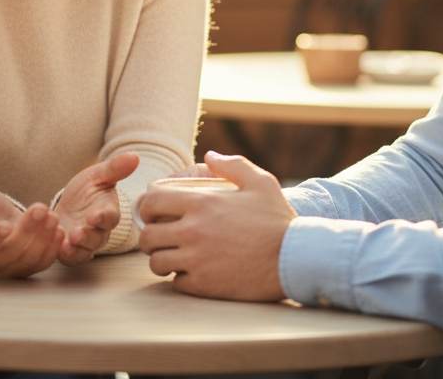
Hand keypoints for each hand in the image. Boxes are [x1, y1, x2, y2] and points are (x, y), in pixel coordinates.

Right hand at [0, 184, 62, 277]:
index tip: (6, 225)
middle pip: (10, 252)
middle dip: (28, 230)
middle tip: (41, 208)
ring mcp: (9, 266)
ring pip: (28, 259)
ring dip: (43, 238)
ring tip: (52, 216)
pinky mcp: (27, 266)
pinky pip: (41, 264)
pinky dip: (52, 248)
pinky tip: (59, 230)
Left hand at [54, 153, 140, 265]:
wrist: (69, 206)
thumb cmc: (87, 191)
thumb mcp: (97, 176)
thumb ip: (114, 168)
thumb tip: (134, 156)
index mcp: (108, 212)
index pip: (110, 217)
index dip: (104, 218)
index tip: (96, 216)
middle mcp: (99, 231)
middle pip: (98, 238)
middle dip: (88, 237)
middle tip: (77, 233)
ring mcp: (85, 243)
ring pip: (85, 250)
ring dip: (76, 248)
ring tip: (67, 241)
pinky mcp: (70, 250)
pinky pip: (70, 257)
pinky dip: (65, 254)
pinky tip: (57, 247)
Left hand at [137, 150, 295, 300]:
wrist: (295, 258)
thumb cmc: (278, 219)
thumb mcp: (260, 182)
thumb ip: (232, 165)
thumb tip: (210, 155)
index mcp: (202, 203)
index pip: (152, 201)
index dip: (147, 206)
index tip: (153, 212)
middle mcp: (193, 231)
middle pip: (148, 237)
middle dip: (151, 237)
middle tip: (161, 238)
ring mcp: (197, 260)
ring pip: (156, 262)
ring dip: (162, 259)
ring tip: (174, 257)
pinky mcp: (205, 285)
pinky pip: (177, 282)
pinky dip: (181, 278)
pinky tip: (194, 272)